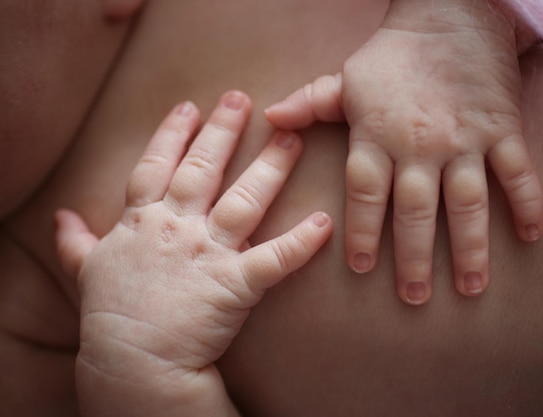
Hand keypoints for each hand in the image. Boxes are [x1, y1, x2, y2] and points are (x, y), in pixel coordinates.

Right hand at [55, 91, 332, 415]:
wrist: (131, 360)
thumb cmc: (109, 315)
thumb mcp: (85, 271)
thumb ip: (74, 241)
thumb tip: (59, 216)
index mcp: (143, 220)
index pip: (157, 165)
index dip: (172, 134)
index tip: (189, 106)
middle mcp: (177, 227)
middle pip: (203, 169)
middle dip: (223, 131)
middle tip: (242, 98)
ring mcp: (208, 253)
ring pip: (244, 200)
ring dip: (270, 168)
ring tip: (292, 139)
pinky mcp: (235, 283)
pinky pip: (274, 259)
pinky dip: (301, 242)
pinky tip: (323, 222)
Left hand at [265, 1, 542, 304]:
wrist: (449, 15)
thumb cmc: (393, 54)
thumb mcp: (345, 79)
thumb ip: (310, 105)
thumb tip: (272, 119)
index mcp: (377, 137)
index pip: (364, 195)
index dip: (361, 233)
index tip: (360, 267)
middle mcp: (418, 146)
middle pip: (414, 212)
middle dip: (413, 258)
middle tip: (414, 296)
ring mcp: (463, 140)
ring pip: (467, 203)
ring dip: (470, 247)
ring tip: (470, 286)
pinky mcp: (501, 129)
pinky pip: (517, 171)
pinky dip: (527, 202)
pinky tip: (531, 235)